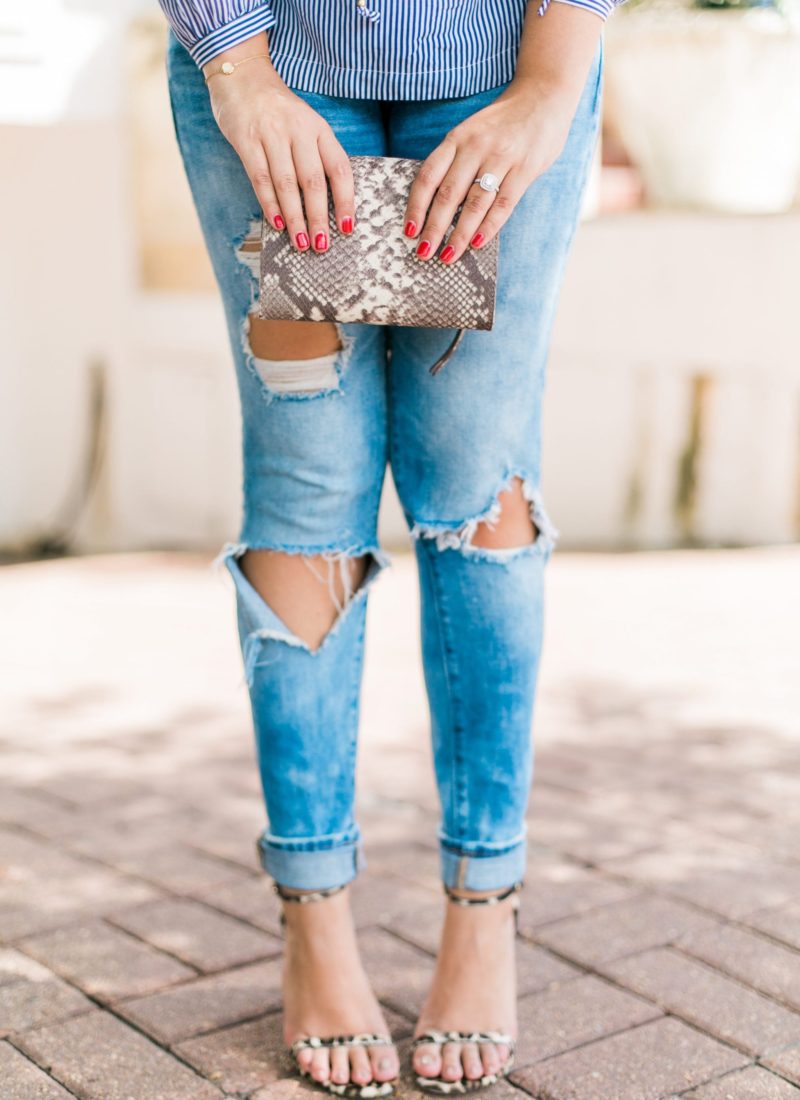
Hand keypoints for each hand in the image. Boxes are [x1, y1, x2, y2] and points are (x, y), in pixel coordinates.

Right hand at [205, 37, 353, 251]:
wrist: (241, 75)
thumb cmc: (278, 110)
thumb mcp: (306, 125)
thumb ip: (316, 157)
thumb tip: (325, 205)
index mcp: (320, 129)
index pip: (339, 169)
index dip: (346, 201)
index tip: (348, 228)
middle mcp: (299, 130)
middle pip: (313, 181)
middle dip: (319, 218)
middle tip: (322, 246)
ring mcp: (272, 134)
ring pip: (287, 184)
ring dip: (295, 217)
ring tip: (301, 243)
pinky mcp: (247, 139)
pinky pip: (260, 178)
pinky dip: (270, 204)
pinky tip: (276, 224)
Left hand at [403, 77, 576, 263]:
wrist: (544, 94)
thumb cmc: (502, 122)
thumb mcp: (471, 131)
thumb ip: (455, 161)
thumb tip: (434, 203)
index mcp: (457, 138)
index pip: (428, 177)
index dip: (416, 206)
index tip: (409, 231)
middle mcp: (476, 147)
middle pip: (448, 195)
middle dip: (434, 228)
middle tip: (424, 253)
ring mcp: (501, 157)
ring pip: (474, 204)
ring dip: (459, 234)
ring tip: (448, 256)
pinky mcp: (525, 169)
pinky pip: (503, 204)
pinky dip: (489, 226)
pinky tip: (477, 243)